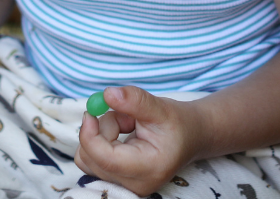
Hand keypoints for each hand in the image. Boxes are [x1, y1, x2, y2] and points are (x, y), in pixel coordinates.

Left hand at [75, 87, 200, 195]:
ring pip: (89, 158)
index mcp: (149, 168)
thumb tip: (106, 94)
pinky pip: (92, 159)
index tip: (89, 112)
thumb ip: (134, 100)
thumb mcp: (160, 106)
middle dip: (102, 129)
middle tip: (125, 116)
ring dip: (101, 134)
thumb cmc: (178, 122)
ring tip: (127, 124)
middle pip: (92, 159)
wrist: (191, 136)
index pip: (106, 159)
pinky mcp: (118, 180)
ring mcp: (125, 185)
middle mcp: (135, 184)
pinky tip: (122, 134)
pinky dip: (101, 140)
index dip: (90, 136)